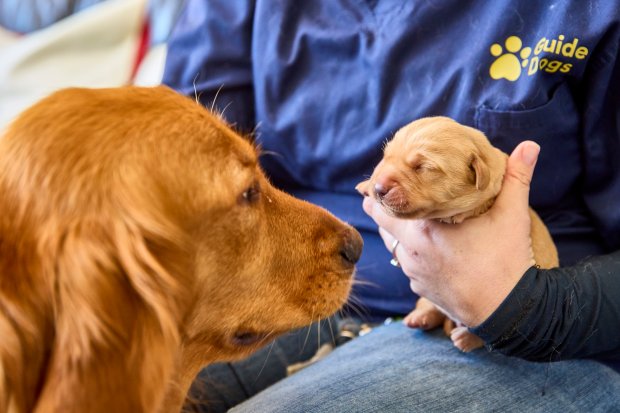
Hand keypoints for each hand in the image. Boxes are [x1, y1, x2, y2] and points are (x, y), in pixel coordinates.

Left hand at [363, 141, 540, 325]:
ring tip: (398, 217)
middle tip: (379, 195)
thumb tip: (530, 145)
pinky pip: (406, 266)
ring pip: (392, 246)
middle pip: (381, 224)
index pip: (385, 204)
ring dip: (393, 231)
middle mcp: (412, 250)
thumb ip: (517, 178)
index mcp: (425, 227)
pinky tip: (420, 247)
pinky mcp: (422, 289)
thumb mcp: (513, 215)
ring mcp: (414, 272)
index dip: (379, 191)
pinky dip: (408, 254)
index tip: (378, 181)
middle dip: (379, 209)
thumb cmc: (507, 261)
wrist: (509, 312)